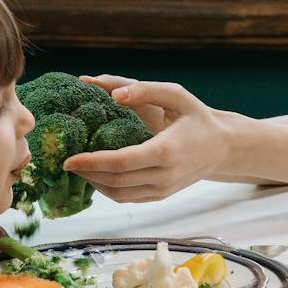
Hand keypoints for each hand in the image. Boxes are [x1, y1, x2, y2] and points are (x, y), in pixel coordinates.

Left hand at [63, 79, 233, 202]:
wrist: (223, 147)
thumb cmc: (197, 117)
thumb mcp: (176, 94)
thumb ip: (144, 89)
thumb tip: (113, 95)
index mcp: (166, 150)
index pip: (121, 162)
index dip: (91, 162)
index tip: (68, 159)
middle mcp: (165, 174)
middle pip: (115, 181)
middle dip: (86, 173)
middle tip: (64, 160)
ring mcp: (163, 189)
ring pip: (119, 194)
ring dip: (94, 183)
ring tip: (77, 168)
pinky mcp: (161, 196)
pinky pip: (128, 198)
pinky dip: (107, 189)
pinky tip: (96, 174)